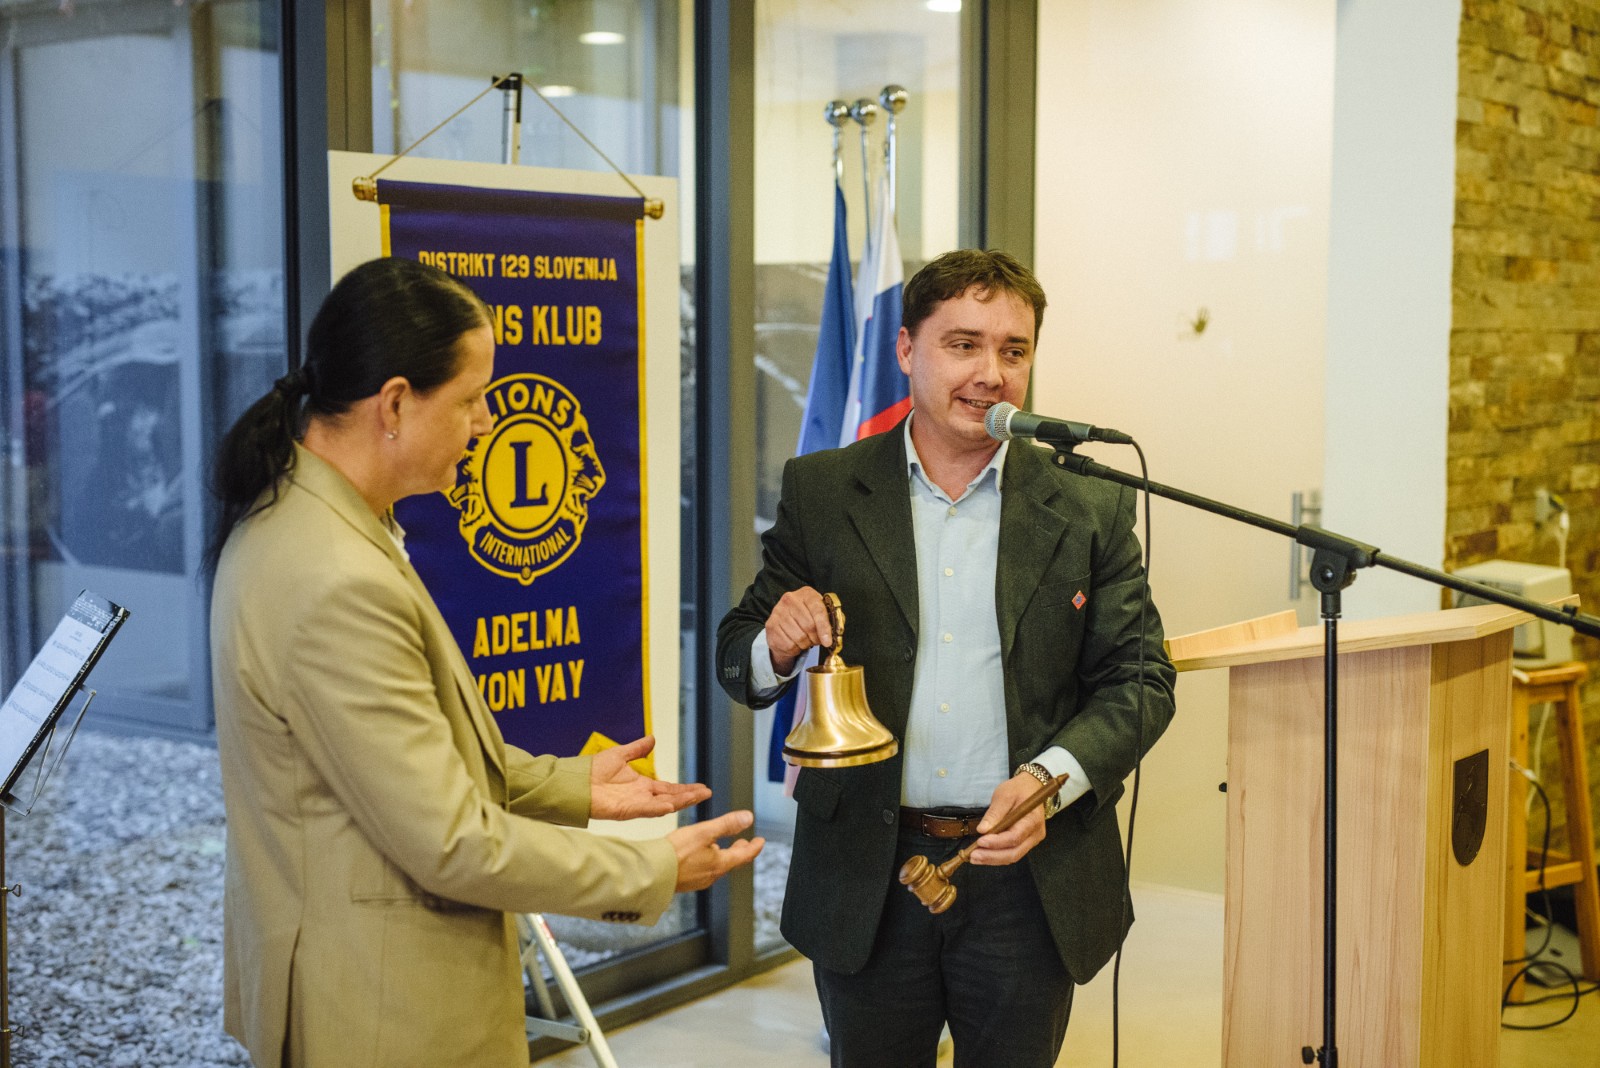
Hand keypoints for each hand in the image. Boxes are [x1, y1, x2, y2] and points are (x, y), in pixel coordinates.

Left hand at [590, 736, 711, 820]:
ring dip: (680, 802)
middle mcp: (641, 796)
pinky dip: (657, 808)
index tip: (702, 787)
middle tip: (707, 793)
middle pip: (671, 797)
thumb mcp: (620, 755)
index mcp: (641, 785)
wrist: (575, 781)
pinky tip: (670, 806)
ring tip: (697, 798)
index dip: (685, 789)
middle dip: (689, 795)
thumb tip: (652, 739)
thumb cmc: (591, 770)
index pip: (668, 788)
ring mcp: (634, 804)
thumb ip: (637, 749)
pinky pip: (645, 809)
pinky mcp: (625, 810)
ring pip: (663, 804)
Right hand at [668, 810, 765, 891]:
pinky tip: (700, 856)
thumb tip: (748, 818)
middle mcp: (712, 875)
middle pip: (732, 862)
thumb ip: (727, 825)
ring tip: (722, 847)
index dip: (754, 847)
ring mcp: (699, 880)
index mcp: (720, 864)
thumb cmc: (676, 852)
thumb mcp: (704, 832)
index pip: (744, 855)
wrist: (652, 873)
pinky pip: (704, 871)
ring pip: (717, 867)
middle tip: (745, 843)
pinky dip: (709, 861)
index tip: (761, 841)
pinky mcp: (686, 882)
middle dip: (740, 851)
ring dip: (724, 856)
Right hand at [764, 586, 832, 675]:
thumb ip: (829, 620)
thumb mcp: (820, 613)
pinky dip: (795, 648)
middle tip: (817, 640)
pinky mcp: (770, 626)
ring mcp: (778, 612)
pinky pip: (788, 644)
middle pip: (809, 626)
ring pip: (799, 637)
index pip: (818, 610)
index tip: (828, 641)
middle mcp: (789, 600)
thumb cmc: (807, 617)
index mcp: (806, 593)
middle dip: (816, 638)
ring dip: (806, 644)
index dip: (824, 627)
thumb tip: (833, 635)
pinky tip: (795, 642)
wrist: (784, 622)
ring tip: (805, 640)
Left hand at [967, 773, 1049, 865]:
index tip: (980, 841)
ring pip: (1013, 856)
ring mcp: (1032, 840)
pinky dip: (997, 856)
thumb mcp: (1004, 795)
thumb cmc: (1018, 790)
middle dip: (992, 856)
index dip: (997, 842)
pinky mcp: (1026, 843)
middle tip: (973, 856)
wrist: (1031, 788)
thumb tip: (982, 830)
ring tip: (974, 858)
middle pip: (1014, 852)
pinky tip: (983, 855)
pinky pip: (1011, 853)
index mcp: (1033, 820)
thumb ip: (995, 813)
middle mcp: (1035, 834)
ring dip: (993, 859)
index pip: (1015, 837)